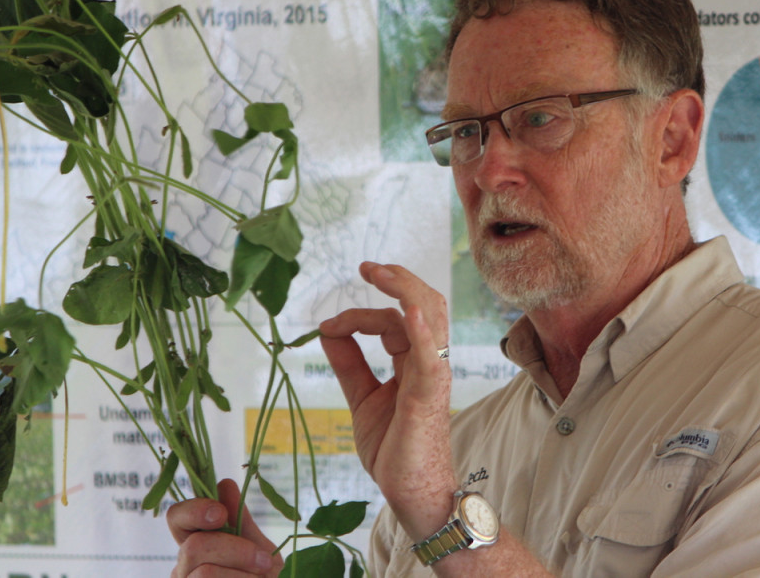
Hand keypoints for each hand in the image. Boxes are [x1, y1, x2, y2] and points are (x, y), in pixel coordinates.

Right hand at [168, 478, 282, 576]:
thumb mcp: (258, 548)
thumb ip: (241, 521)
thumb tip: (224, 483)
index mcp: (195, 542)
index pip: (177, 517)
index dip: (195, 511)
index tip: (221, 514)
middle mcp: (182, 568)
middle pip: (194, 546)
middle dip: (236, 550)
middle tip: (264, 561)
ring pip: (204, 573)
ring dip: (243, 573)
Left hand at [319, 262, 456, 538]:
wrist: (412, 493)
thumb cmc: (395, 448)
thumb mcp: (363, 398)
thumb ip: (349, 364)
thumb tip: (327, 330)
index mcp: (413, 363)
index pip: (392, 321)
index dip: (358, 316)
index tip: (327, 326)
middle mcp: (428, 363)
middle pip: (424, 305)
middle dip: (397, 281)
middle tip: (366, 267)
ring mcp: (432, 377)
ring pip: (431, 318)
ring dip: (406, 291)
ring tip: (381, 273)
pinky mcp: (429, 397)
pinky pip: (430, 357)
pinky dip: (421, 331)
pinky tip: (408, 312)